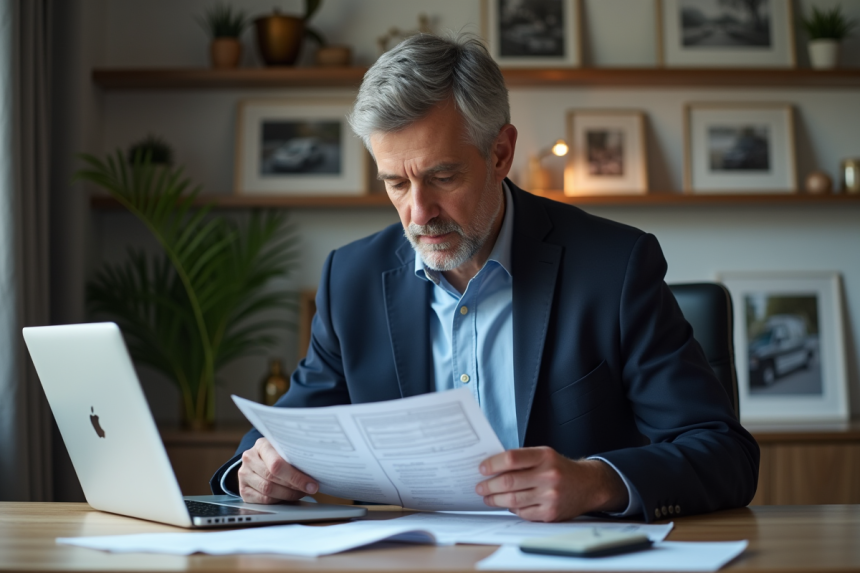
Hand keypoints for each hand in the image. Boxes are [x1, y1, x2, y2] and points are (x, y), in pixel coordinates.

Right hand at [237, 437, 318, 502]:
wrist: (258, 460)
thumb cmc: (277, 454)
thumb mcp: (284, 449)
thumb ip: (294, 456)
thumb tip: (316, 470)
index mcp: (261, 445)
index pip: (277, 464)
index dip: (296, 477)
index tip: (312, 484)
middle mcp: (249, 458)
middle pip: (272, 477)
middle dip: (294, 486)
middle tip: (310, 489)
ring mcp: (244, 474)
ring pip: (268, 490)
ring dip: (288, 494)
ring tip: (300, 492)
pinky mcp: (243, 490)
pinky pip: (263, 500)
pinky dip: (278, 500)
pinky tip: (288, 497)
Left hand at [475, 446, 627, 521]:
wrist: (588, 485)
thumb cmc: (560, 468)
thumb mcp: (545, 455)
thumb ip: (522, 459)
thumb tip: (492, 468)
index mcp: (545, 456)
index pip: (512, 458)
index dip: (492, 464)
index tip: (481, 468)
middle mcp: (548, 475)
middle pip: (509, 482)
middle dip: (489, 485)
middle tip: (479, 487)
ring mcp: (550, 496)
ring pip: (513, 500)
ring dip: (495, 499)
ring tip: (487, 497)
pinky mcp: (550, 513)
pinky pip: (522, 512)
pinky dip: (511, 508)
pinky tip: (506, 504)